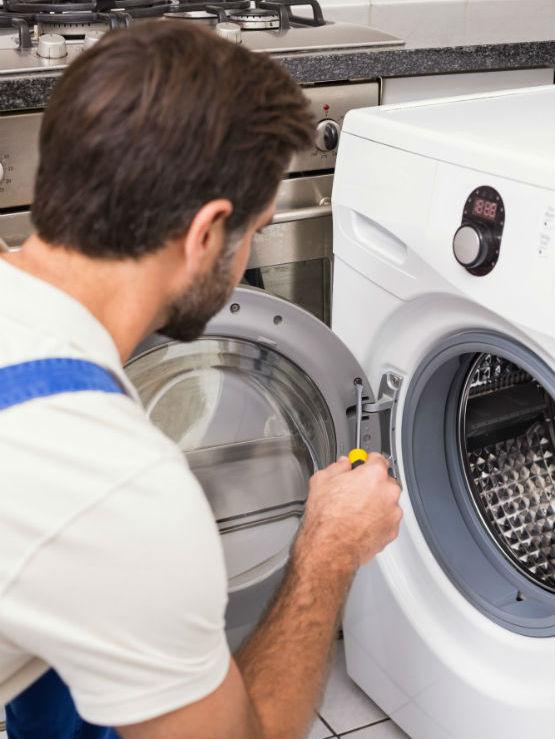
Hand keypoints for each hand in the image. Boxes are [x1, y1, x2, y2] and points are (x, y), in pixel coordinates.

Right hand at [298, 454, 401, 572]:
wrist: (329, 547)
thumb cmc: (326, 517)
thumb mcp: (322, 480)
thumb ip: (337, 467)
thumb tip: (342, 464)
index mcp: (374, 474)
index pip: (378, 458)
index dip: (366, 461)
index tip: (362, 465)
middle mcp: (388, 492)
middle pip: (385, 481)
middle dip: (372, 484)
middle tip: (354, 491)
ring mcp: (392, 513)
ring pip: (387, 502)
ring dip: (376, 503)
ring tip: (355, 510)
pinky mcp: (392, 531)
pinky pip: (387, 520)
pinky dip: (378, 520)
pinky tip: (360, 523)